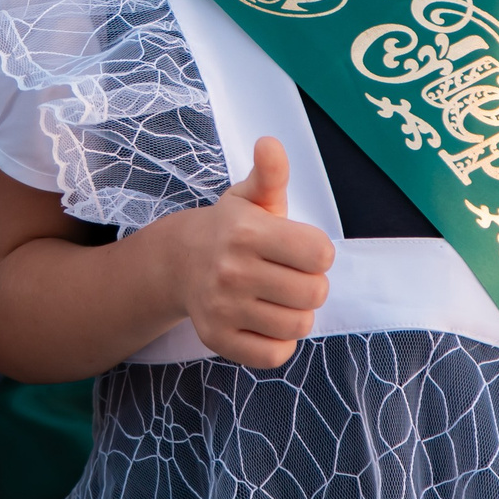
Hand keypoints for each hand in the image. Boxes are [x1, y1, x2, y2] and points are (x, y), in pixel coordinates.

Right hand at [144, 137, 332, 367]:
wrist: (177, 263)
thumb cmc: (230, 229)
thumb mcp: (250, 197)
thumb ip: (270, 173)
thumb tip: (270, 142)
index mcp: (246, 232)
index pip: (321, 254)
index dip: (317, 252)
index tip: (300, 248)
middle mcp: (232, 271)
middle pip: (314, 293)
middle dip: (310, 284)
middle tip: (289, 274)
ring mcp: (223, 308)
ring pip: (298, 326)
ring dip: (296, 313)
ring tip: (277, 297)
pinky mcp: (218, 339)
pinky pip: (275, 355)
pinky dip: (278, 343)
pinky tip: (265, 321)